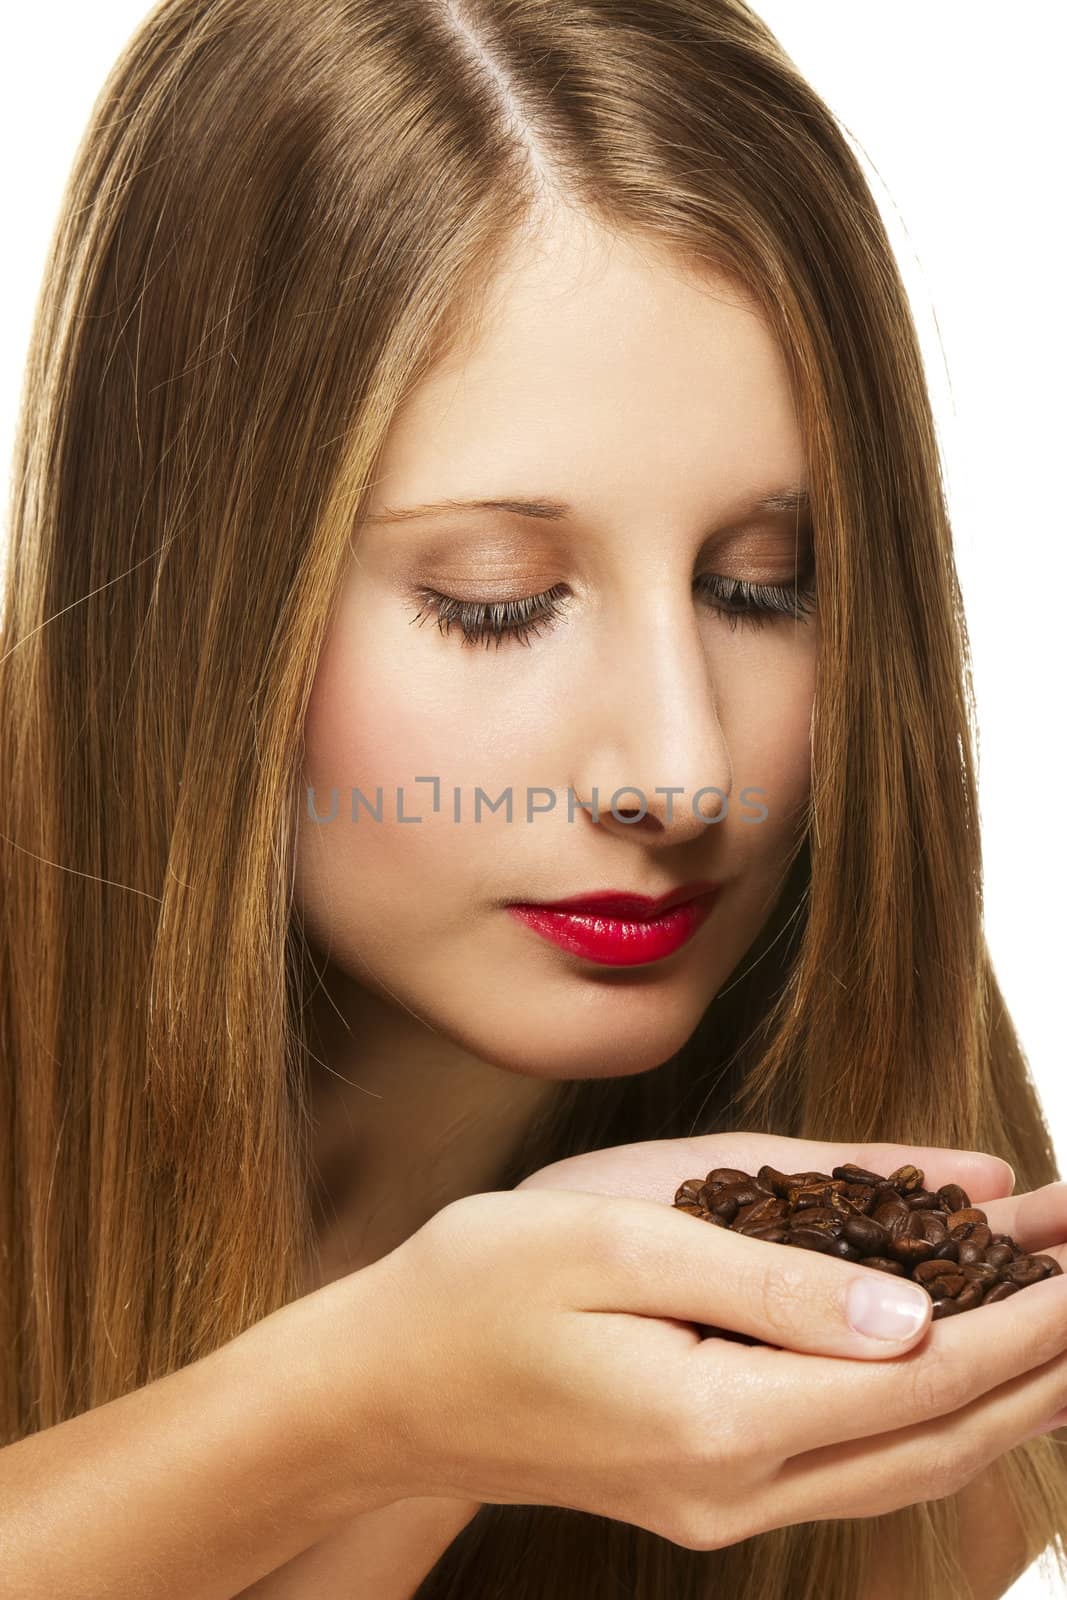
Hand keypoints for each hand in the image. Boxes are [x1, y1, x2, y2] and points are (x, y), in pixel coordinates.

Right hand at [365, 1136, 1066, 1551]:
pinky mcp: (708, 1488)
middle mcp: (737, 1490)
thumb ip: (767, 1277)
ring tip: (1057, 1308)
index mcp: (719, 1421)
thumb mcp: (619, 1242)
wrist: (383, 1388)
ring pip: (908, 1459)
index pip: (922, 1378)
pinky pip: (856, 1455)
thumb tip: (909, 1312)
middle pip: (940, 1437)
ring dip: (999, 1384)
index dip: (1023, 1318)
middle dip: (1038, 1353)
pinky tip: (954, 1349)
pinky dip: (929, 1402)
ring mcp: (723, 1504)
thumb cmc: (480, 1289)